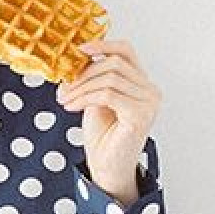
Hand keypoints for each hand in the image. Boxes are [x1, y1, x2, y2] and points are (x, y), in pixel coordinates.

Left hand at [56, 38, 161, 201]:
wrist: (106, 168)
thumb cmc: (103, 137)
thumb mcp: (94, 99)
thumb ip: (93, 79)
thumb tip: (75, 58)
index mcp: (141, 83)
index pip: (126, 51)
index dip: (103, 44)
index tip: (79, 49)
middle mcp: (150, 91)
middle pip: (115, 63)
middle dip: (84, 73)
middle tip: (64, 87)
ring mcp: (149, 103)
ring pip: (110, 79)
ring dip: (81, 88)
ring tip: (65, 99)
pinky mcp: (140, 115)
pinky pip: (108, 95)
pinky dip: (85, 98)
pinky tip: (71, 106)